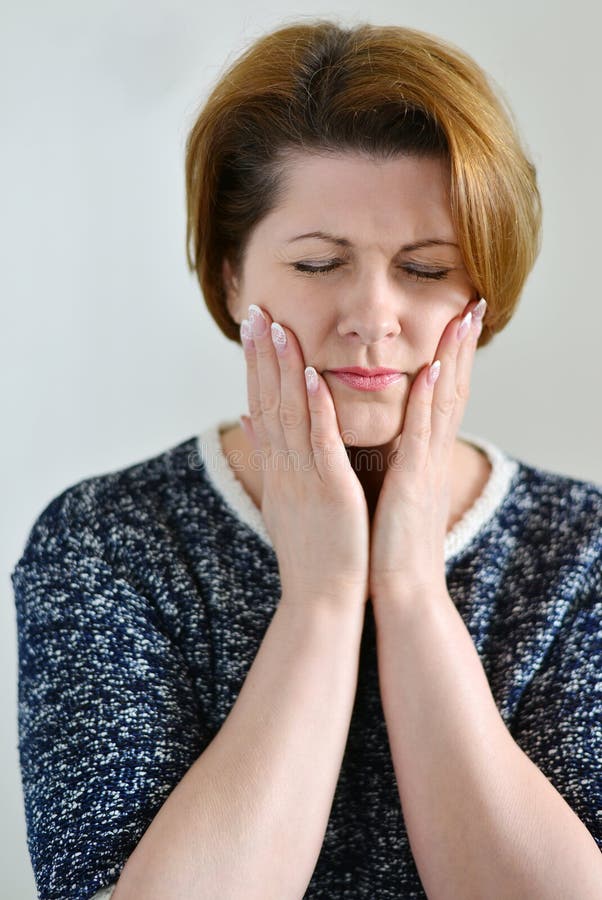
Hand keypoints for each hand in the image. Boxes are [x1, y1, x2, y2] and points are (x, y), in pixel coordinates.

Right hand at [240, 303, 369, 610]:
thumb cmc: (310, 554)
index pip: (261, 407)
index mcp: (278, 470)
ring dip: (282, 370)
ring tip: (277, 328)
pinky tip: (311, 376)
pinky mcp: (330, 492)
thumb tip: (248, 420)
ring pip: (289, 415)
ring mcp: (304, 479)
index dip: (255, 366)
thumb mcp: (283, 502)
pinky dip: (316, 410)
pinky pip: (320, 444)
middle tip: (255, 312)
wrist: (321, 602)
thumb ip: (269, 458)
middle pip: (267, 402)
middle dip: (261, 355)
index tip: (253, 329)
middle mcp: (284, 469)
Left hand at [368, 298, 485, 601]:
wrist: (402, 591)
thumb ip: (388, 461)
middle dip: (460, 346)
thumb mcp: (390, 493)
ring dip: (450, 358)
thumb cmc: (389, 544)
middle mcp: (430, 456)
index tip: (454, 320)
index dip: (448, 357)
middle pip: (450, 389)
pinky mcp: (413, 485)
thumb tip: (376, 437)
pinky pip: (420, 436)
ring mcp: (425, 468)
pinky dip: (426, 402)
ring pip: (441, 403)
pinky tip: (432, 370)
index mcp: (422, 457)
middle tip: (472, 303)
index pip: (438, 396)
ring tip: (460, 318)